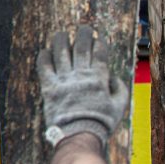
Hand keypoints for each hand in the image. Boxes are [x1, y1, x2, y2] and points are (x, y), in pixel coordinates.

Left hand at [37, 25, 127, 147]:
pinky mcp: (49, 88)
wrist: (79, 135)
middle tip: (84, 28)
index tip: (99, 39)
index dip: (99, 44)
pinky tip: (45, 52)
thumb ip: (119, 89)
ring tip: (61, 34)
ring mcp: (64, 80)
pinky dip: (44, 57)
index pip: (99, 54)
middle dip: (83, 35)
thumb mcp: (119, 107)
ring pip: (61, 53)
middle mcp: (80, 76)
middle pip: (81, 48)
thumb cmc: (101, 122)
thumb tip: (113, 77)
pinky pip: (44, 68)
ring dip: (61, 41)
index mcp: (98, 79)